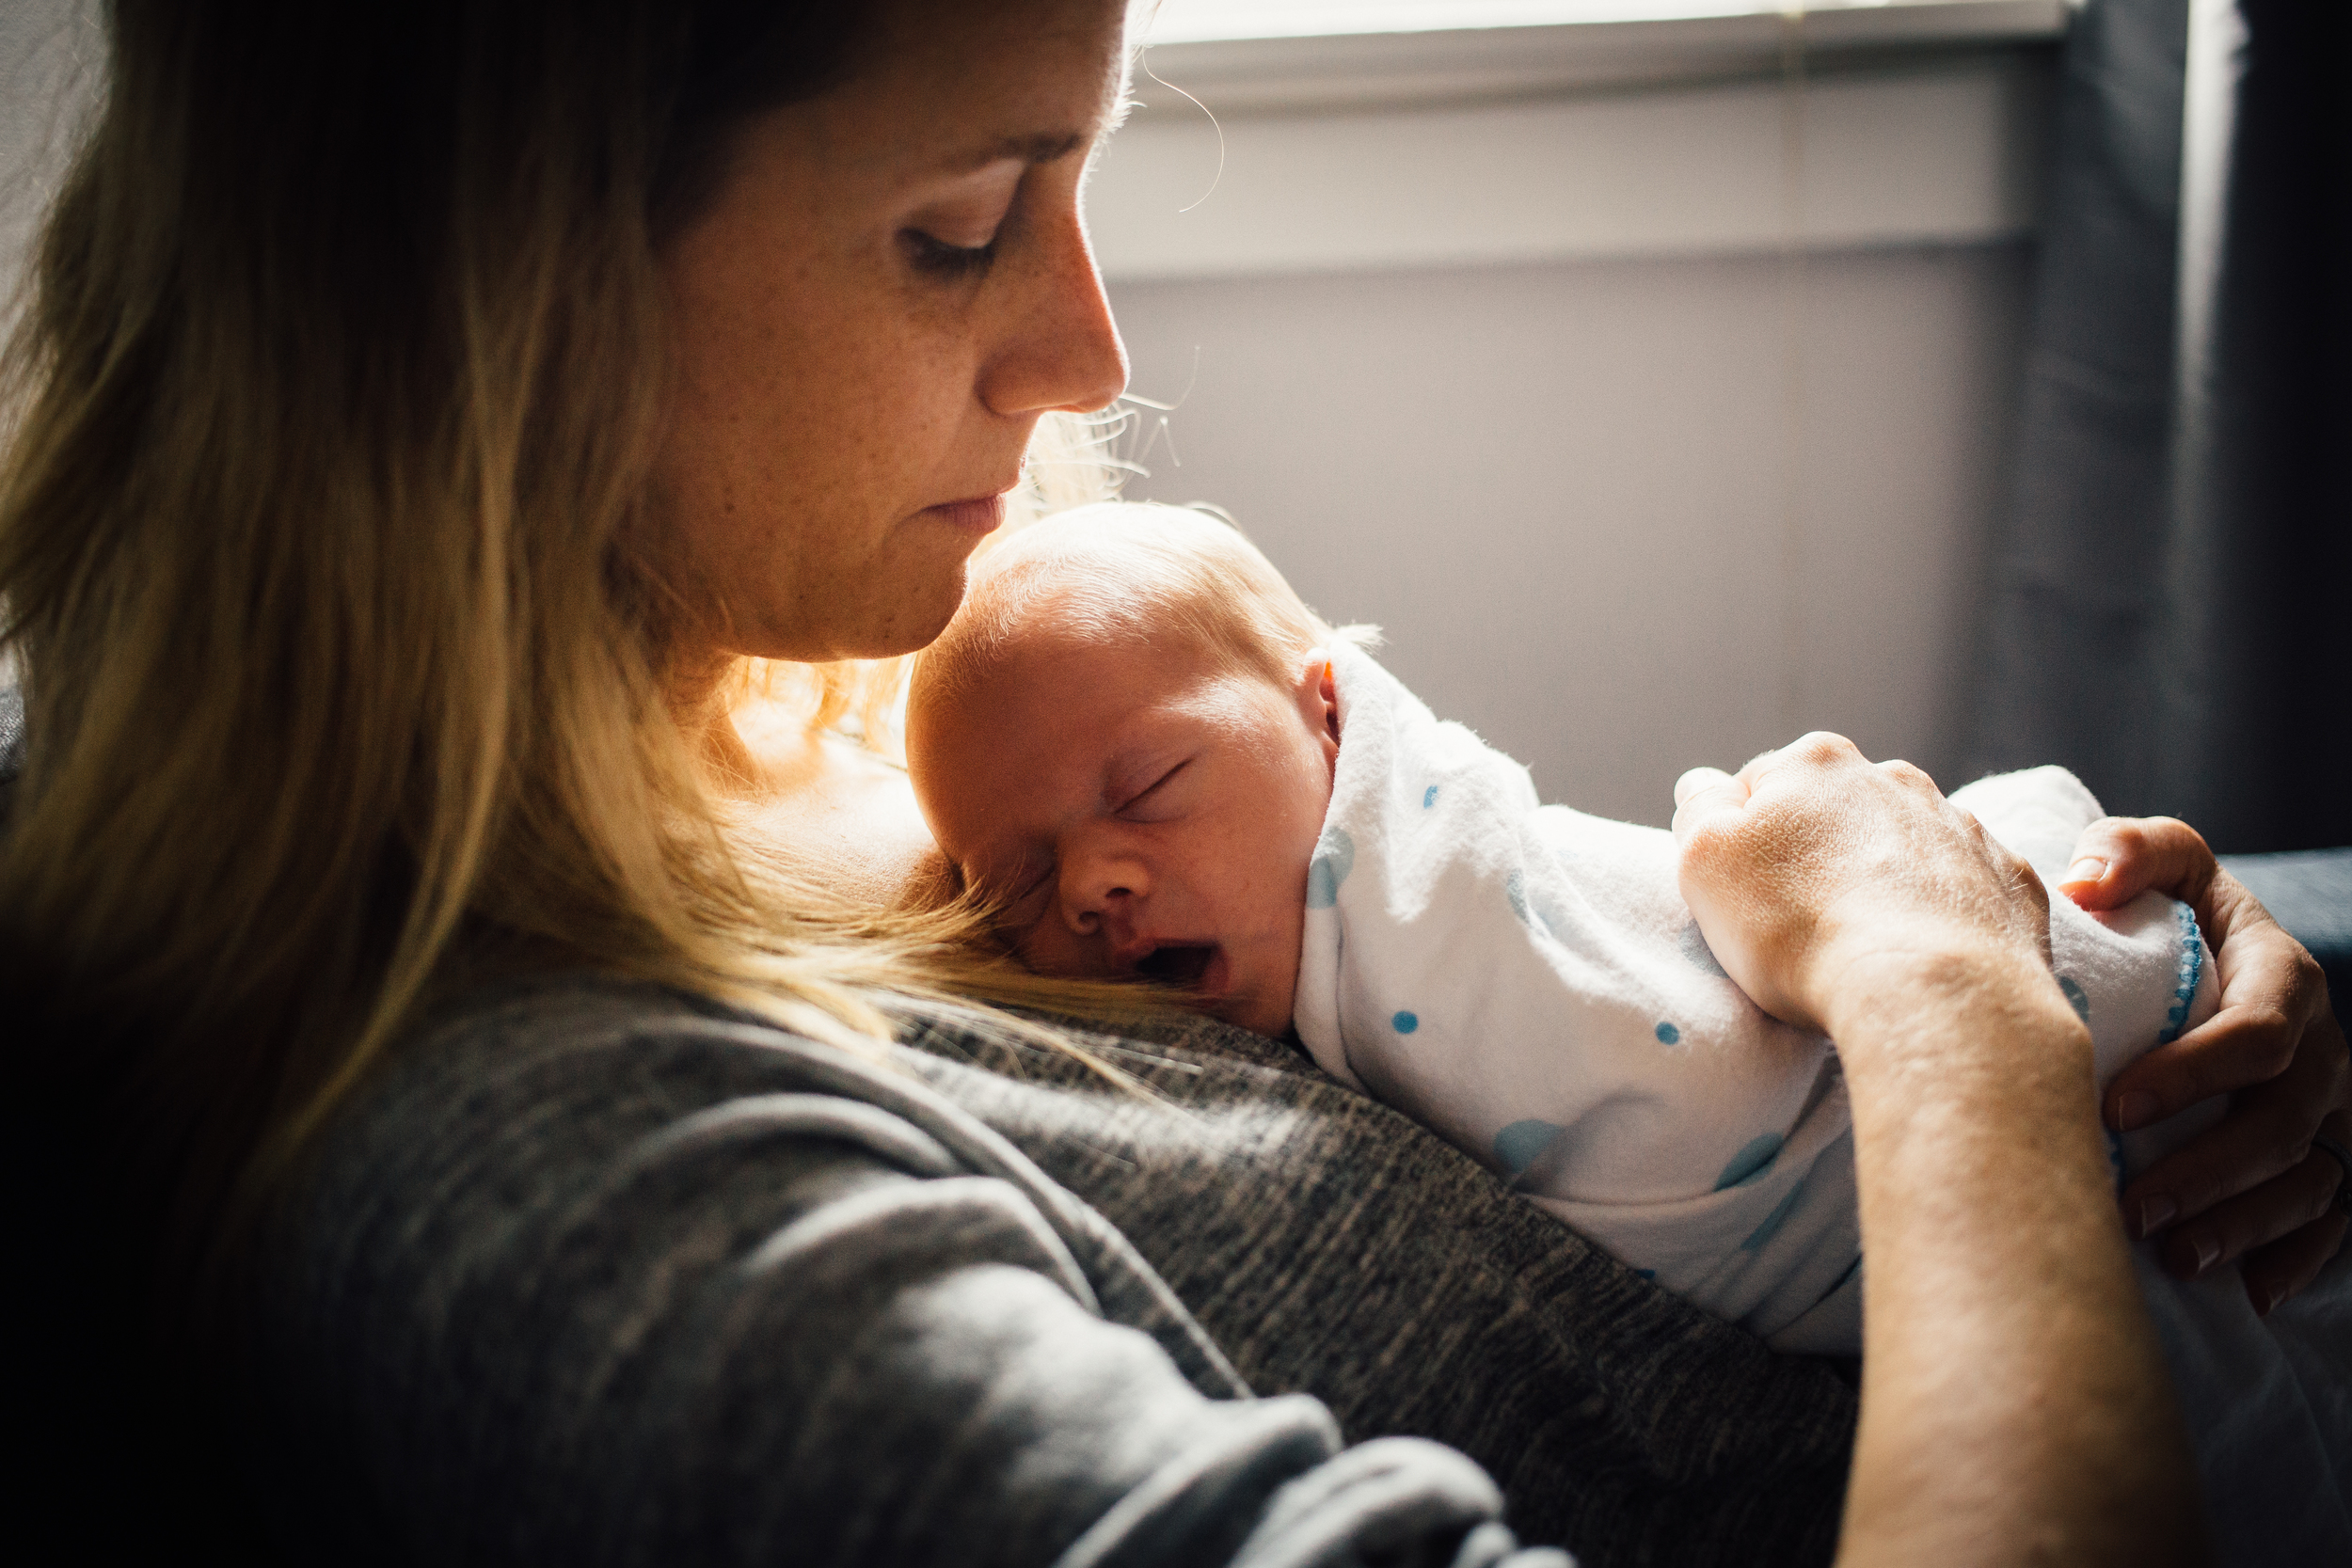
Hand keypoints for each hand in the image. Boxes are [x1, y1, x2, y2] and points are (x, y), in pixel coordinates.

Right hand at [1671, 734, 2055, 1043]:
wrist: (1930, 990)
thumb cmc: (1799, 928)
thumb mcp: (1704, 861)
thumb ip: (1699, 808)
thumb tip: (1705, 782)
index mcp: (1816, 763)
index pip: (1759, 786)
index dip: (1744, 841)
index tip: (1746, 894)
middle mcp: (1894, 778)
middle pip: (1837, 812)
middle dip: (1819, 853)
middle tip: (1802, 922)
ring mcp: (1961, 826)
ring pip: (1905, 845)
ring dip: (1885, 878)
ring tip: (1867, 944)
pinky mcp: (2009, 880)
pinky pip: (1966, 887)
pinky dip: (1945, 912)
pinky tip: (1925, 953)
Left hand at [2060, 816, 2350, 1311]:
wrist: (2218, 960)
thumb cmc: (2175, 915)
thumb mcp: (2165, 867)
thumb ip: (2133, 854)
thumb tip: (2085, 881)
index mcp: (2284, 980)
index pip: (2258, 1034)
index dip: (2193, 1074)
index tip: (2114, 1110)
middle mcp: (2323, 1051)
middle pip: (2282, 1122)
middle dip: (2211, 1170)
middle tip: (2134, 1207)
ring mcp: (2333, 1111)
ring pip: (2308, 1179)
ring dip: (2243, 1223)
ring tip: (2173, 1256)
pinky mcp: (2331, 1157)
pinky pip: (2334, 1218)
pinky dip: (2297, 1257)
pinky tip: (2249, 1292)